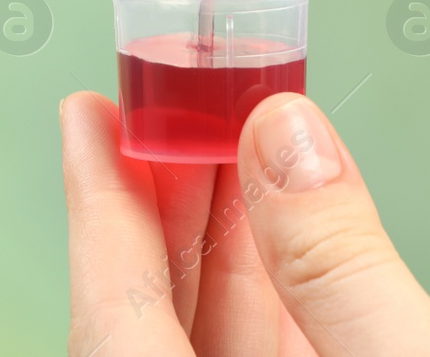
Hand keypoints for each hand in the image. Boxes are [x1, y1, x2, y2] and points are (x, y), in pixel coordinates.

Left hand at [61, 91, 429, 355]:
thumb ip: (343, 263)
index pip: (112, 300)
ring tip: (235, 136)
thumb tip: (287, 138)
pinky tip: (287, 226)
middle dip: (167, 194)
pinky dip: (272, 285)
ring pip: (203, 327)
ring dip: (225, 232)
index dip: (100, 196)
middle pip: (147, 303)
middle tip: (174, 99)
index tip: (86, 113)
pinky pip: (258, 350)